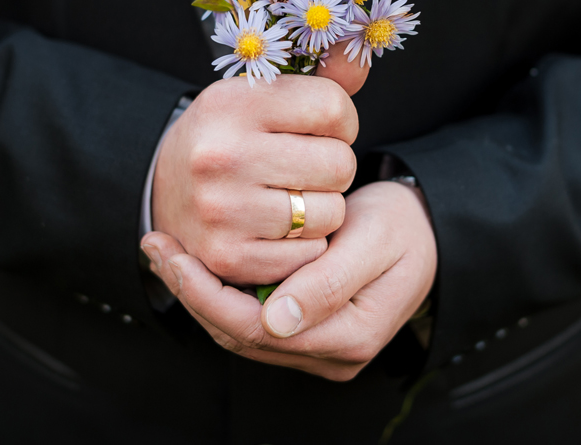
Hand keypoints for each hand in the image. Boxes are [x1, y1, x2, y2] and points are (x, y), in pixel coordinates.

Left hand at [142, 180, 436, 380]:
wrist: (426, 228)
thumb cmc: (402, 226)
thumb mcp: (373, 241)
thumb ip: (327, 283)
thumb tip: (276, 321)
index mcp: (351, 335)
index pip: (257, 328)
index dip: (204, 293)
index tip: (170, 252)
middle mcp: (330, 353)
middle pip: (238, 334)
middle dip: (189, 291)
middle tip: (154, 245)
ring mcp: (315, 347)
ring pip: (238, 330)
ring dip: (196, 292)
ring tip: (162, 250)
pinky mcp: (303, 330)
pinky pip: (248, 319)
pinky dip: (215, 291)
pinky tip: (191, 261)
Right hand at [150, 56, 367, 285]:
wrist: (163, 189)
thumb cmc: (228, 137)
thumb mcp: (260, 95)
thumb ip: (319, 78)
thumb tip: (360, 64)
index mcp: (230, 103)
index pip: (333, 107)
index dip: (341, 121)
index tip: (320, 129)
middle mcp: (221, 154)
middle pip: (340, 164)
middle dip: (333, 168)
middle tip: (305, 168)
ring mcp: (222, 209)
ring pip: (330, 213)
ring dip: (321, 208)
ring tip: (291, 197)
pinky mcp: (227, 255)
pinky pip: (309, 254)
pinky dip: (304, 244)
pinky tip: (278, 229)